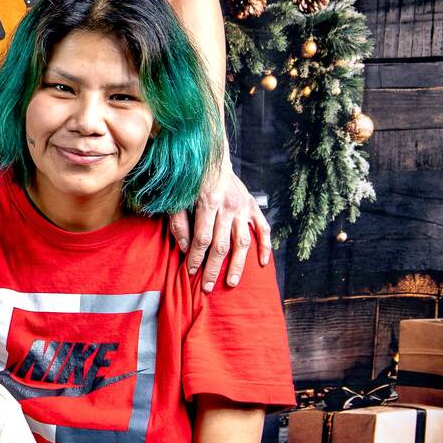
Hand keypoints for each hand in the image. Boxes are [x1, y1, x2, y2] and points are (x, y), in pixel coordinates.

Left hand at [168, 165, 270, 291]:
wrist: (213, 155)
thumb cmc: (191, 178)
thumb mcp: (177, 196)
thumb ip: (178, 221)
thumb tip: (183, 248)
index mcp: (209, 201)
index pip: (203, 238)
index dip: (196, 257)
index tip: (190, 272)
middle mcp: (229, 206)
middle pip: (222, 245)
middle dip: (213, 268)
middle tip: (207, 287)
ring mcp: (244, 207)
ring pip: (243, 242)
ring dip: (238, 265)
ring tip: (231, 283)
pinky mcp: (253, 206)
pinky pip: (263, 229)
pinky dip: (265, 247)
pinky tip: (262, 263)